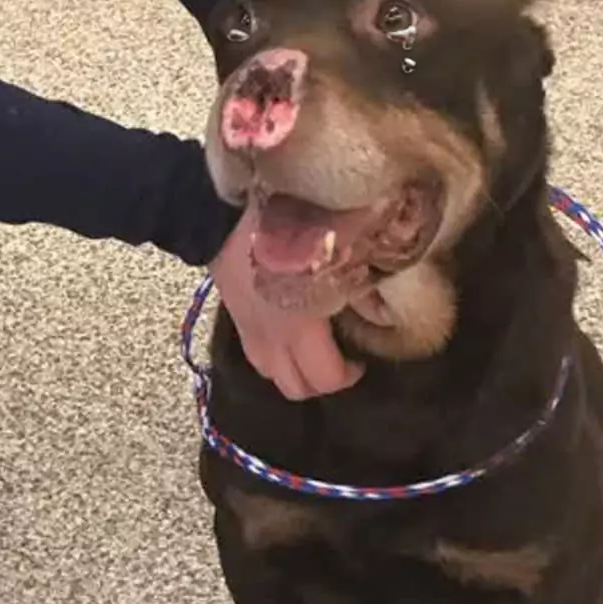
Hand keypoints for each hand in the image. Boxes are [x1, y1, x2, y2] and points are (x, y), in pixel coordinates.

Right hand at [209, 210, 363, 400]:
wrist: (221, 215)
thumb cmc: (282, 231)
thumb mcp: (333, 255)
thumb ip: (358, 285)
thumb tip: (381, 308)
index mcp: (299, 328)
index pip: (325, 378)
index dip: (348, 377)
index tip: (362, 361)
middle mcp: (272, 340)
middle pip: (295, 389)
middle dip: (321, 383)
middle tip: (339, 362)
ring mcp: (248, 332)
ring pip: (272, 375)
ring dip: (294, 372)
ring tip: (313, 351)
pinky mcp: (234, 318)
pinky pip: (257, 355)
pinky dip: (275, 357)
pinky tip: (287, 334)